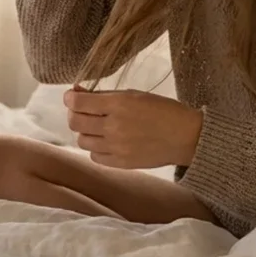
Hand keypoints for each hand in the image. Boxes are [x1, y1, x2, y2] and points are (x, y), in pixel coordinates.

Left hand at [64, 89, 202, 169]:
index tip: (71, 96)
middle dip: (74, 114)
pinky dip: (95, 148)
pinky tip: (105, 141)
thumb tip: (77, 93)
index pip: (79, 103)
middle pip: (75, 122)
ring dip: (85, 132)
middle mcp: (114, 126)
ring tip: (96, 127)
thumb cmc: (163, 110)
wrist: (186, 136)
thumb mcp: (134, 94)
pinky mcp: (121, 163)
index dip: (69, 98)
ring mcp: (116, 147)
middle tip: (81, 111)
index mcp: (119, 104)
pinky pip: (94, 156)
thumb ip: (105, 95)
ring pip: (82, 141)